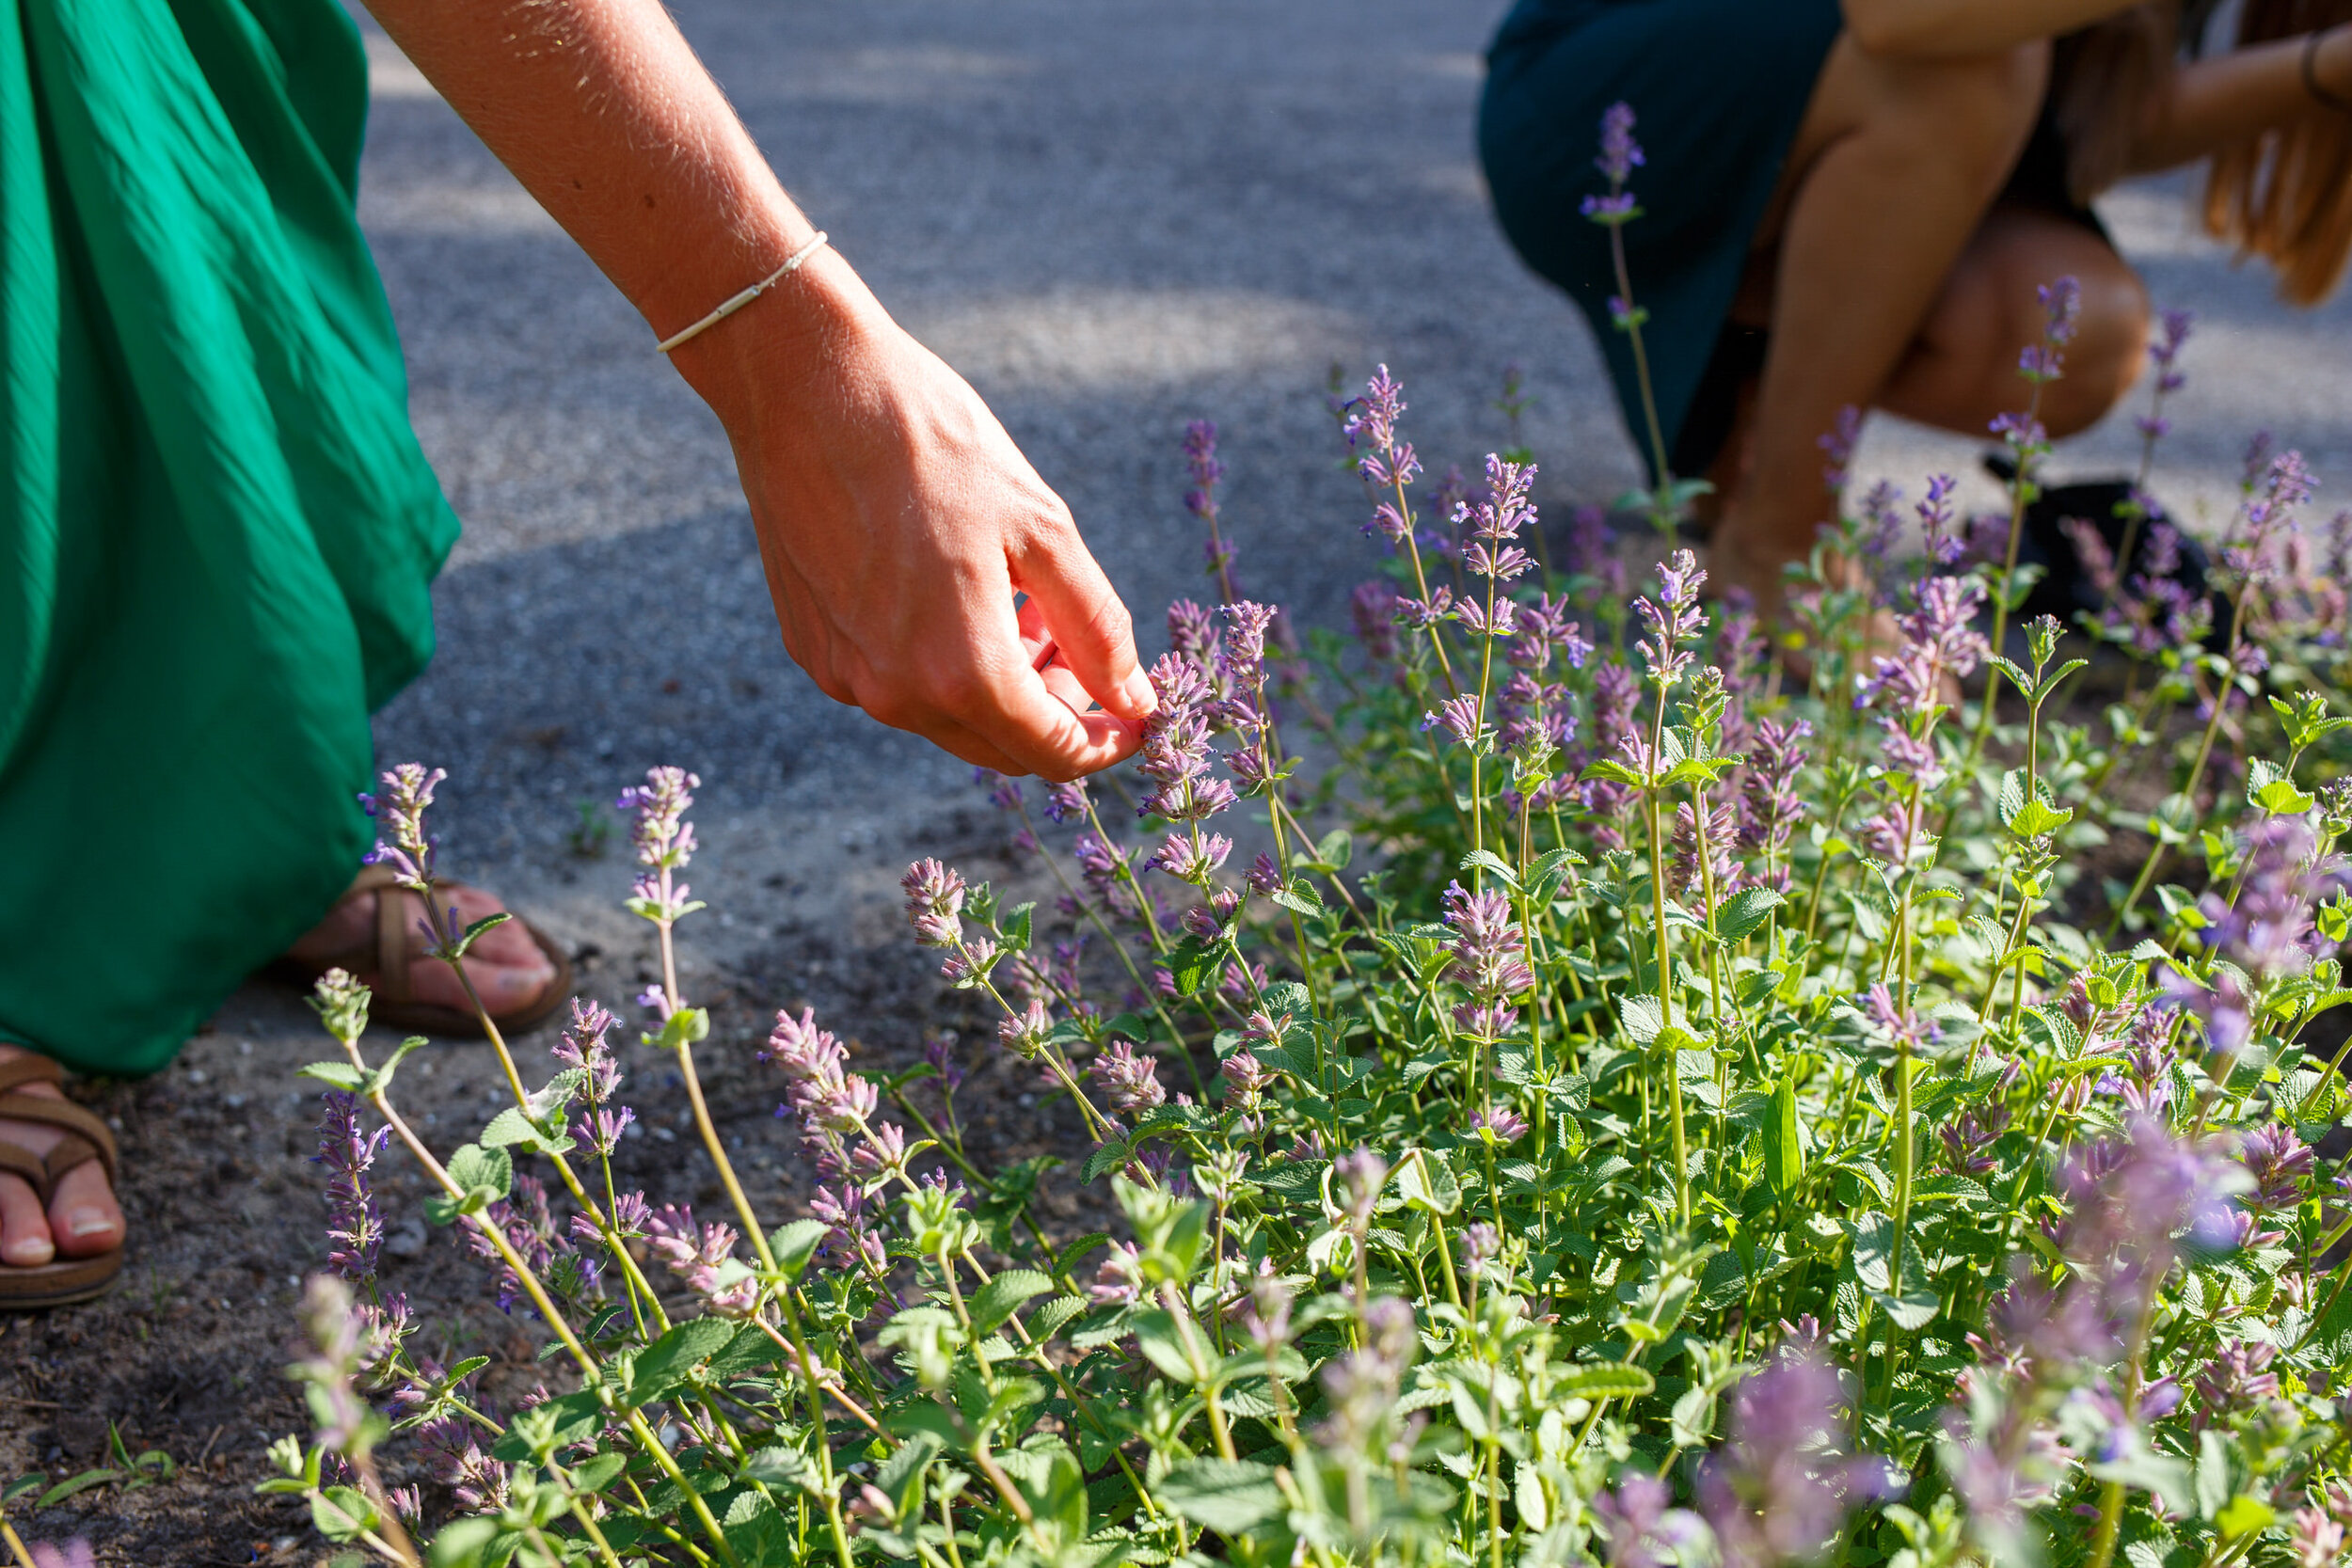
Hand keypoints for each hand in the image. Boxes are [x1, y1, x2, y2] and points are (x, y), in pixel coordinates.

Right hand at [679, 269, 1154, 778]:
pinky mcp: (813, 649)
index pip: (1054, 754)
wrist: (805, 384)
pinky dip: (943, 665)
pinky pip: (897, 685)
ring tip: (1022, 606)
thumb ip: (1098, 627)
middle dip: (1056, 713)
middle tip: (1081, 646)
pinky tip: (959, 593)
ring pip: (948, 720)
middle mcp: (895, 694)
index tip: (1138, 709)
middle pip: (1001, 750)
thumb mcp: (1043, 530)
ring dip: (1002, 686)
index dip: (1108, 741)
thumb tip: (1136, 698)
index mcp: (961, 671)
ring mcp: (846, 676)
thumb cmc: (933, 443)